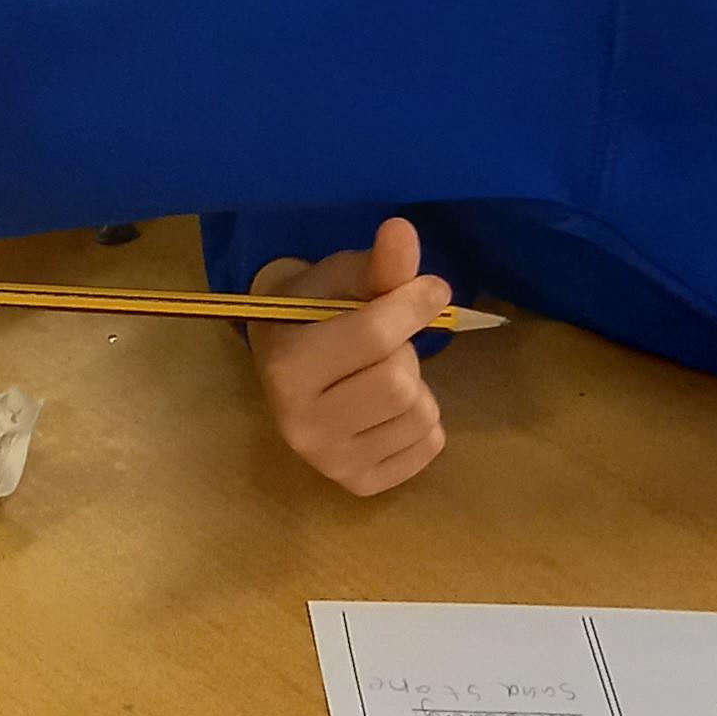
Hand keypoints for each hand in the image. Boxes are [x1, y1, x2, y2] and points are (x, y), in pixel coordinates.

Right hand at [246, 217, 452, 496]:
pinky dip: (425, 420)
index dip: (413, 303)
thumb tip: (403, 230)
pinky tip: (390, 407)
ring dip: (418, 385)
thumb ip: (376, 264)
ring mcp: (330, 464)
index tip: (432, 288)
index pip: (374, 336)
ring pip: (419, 414)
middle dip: (405, 351)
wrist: (284, 359)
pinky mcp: (360, 485)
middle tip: (384, 343)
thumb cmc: (313, 312)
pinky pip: (429, 446)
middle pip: (399, 381)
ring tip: (382, 373)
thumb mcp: (337, 280)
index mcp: (287, 367)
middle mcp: (301, 425)